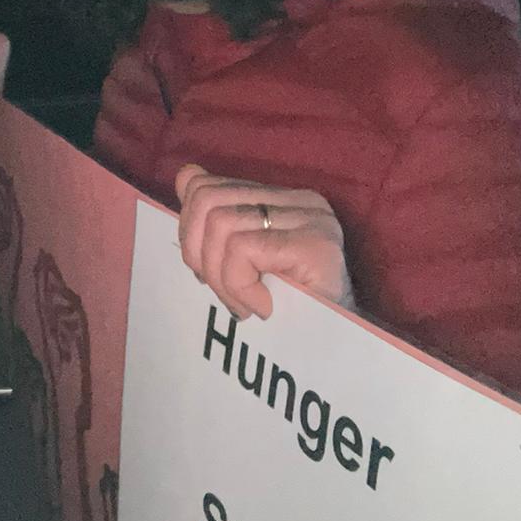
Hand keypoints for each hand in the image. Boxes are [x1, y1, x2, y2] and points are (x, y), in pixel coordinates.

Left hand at [174, 164, 352, 319]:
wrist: (335, 344)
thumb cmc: (287, 308)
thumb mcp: (241, 261)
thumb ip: (214, 222)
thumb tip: (185, 176)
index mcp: (279, 197)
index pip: (207, 188)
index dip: (189, 231)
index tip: (204, 270)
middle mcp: (298, 198)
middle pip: (208, 202)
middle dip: (198, 253)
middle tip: (222, 292)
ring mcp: (310, 218)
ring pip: (221, 225)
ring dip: (221, 278)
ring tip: (244, 305)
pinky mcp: (314, 243)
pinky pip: (243, 250)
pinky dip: (240, 286)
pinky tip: (262, 306)